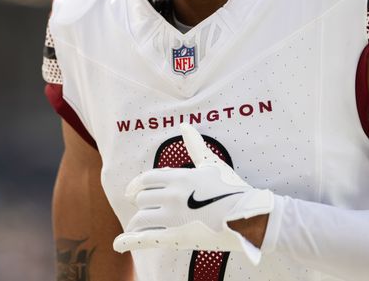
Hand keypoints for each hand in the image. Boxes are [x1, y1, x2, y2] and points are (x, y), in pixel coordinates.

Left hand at [113, 124, 273, 264]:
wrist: (249, 216)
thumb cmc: (232, 189)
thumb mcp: (213, 165)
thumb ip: (195, 146)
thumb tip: (185, 125)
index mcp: (179, 177)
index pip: (146, 179)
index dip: (137, 186)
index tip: (132, 192)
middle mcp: (172, 196)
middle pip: (141, 198)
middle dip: (141, 203)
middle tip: (142, 209)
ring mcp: (173, 218)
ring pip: (141, 218)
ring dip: (137, 222)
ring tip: (137, 226)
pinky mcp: (176, 237)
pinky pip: (146, 239)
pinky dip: (129, 241)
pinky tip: (120, 243)